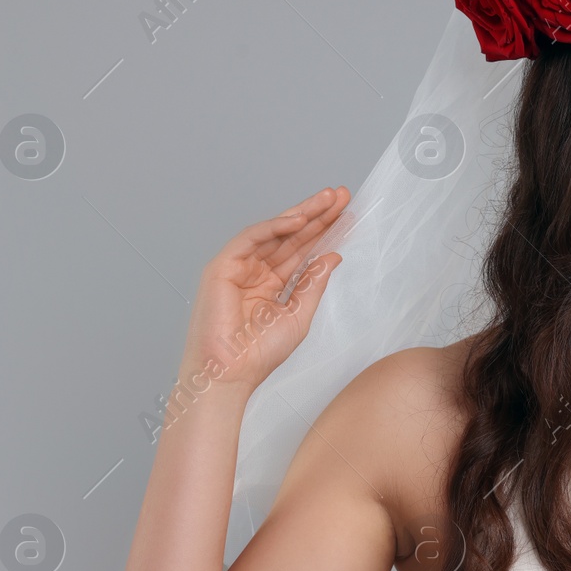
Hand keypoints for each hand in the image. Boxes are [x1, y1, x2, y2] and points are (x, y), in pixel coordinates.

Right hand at [179, 186, 350, 392]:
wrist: (231, 374)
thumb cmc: (259, 354)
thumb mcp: (299, 315)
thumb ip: (313, 284)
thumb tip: (332, 256)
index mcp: (272, 284)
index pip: (302, 251)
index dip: (324, 232)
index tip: (348, 215)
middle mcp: (255, 271)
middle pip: (291, 236)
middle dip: (317, 215)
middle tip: (341, 196)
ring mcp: (238, 267)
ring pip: (274, 232)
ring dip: (301, 214)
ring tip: (327, 200)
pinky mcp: (222, 266)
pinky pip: (251, 238)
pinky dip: (274, 226)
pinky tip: (298, 218)